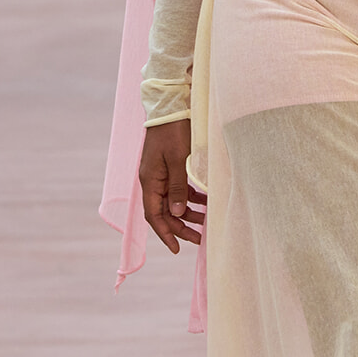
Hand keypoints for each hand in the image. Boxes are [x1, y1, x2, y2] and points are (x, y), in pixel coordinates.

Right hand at [139, 118, 205, 254]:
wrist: (171, 107)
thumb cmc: (173, 131)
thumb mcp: (177, 161)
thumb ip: (177, 188)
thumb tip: (175, 214)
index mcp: (150, 181)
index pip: (153, 215)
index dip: (165, 233)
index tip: (177, 249)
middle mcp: (153, 180)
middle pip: (164, 212)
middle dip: (180, 227)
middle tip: (200, 239)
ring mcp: (161, 175)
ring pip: (173, 203)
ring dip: (188, 213)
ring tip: (207, 221)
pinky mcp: (170, 168)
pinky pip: (180, 190)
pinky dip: (192, 199)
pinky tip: (206, 202)